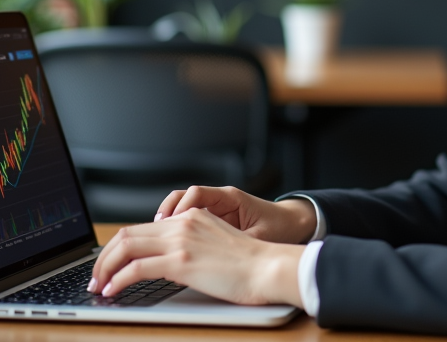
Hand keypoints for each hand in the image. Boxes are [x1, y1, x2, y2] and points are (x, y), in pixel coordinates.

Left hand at [87, 208, 303, 305]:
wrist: (269, 267)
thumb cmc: (250, 264)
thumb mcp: (216, 244)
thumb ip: (192, 245)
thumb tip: (169, 262)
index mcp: (190, 217)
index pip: (141, 227)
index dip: (117, 247)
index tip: (109, 265)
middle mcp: (182, 224)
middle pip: (126, 234)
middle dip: (103, 257)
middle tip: (95, 277)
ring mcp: (181, 241)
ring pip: (126, 247)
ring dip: (104, 268)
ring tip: (98, 285)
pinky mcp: (182, 262)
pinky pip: (137, 268)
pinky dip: (118, 279)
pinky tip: (112, 290)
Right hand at [154, 185, 316, 243]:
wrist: (293, 224)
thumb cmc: (279, 227)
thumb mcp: (260, 236)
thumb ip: (240, 240)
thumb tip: (220, 253)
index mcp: (231, 198)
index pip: (197, 193)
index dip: (181, 207)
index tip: (171, 222)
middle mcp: (221, 199)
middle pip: (183, 197)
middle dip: (166, 213)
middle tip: (153, 232)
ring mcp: (217, 208)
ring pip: (183, 208)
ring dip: (169, 221)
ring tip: (156, 239)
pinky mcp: (215, 219)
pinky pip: (190, 219)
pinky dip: (178, 229)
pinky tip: (171, 245)